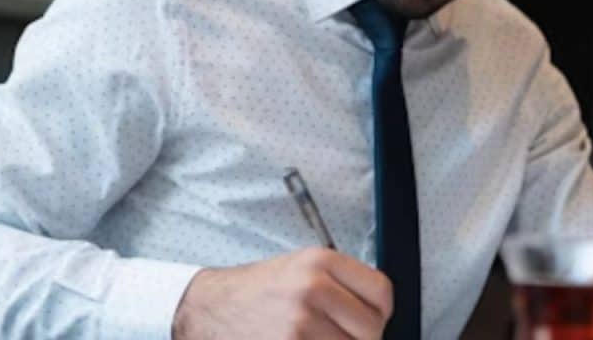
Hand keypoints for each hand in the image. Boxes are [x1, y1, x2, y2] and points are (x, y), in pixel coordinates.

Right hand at [172, 248, 392, 339]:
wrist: (210, 308)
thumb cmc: (258, 290)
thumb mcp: (302, 268)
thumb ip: (341, 283)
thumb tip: (378, 313)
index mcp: (321, 261)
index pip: (381, 292)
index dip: (381, 313)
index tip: (372, 320)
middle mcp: (313, 288)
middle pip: (372, 329)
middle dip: (362, 339)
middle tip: (343, 337)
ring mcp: (300, 323)